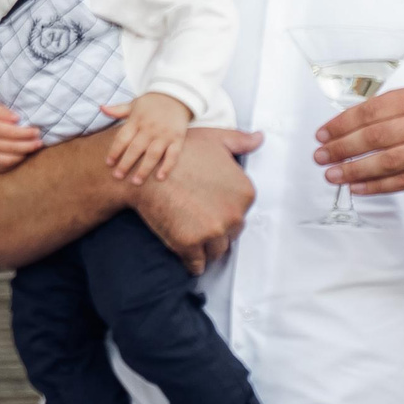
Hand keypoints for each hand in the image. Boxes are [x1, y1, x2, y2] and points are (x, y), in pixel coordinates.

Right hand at [0, 93, 42, 172]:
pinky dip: (14, 163)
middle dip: (28, 145)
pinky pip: (2, 167)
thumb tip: (17, 119)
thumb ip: (2, 111)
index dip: (26, 133)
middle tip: (40, 142)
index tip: (37, 131)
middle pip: (11, 147)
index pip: (10, 132)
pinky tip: (21, 155)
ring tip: (33, 148)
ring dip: (23, 155)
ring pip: (8, 159)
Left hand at [100, 93, 191, 185]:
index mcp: (137, 120)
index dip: (115, 151)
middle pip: (136, 148)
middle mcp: (150, 128)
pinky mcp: (178, 138)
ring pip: (153, 154)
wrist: (177, 95)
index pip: (123, 138)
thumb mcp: (134, 104)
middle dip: (126, 163)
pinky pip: (173, 155)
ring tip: (136, 182)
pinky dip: (167, 166)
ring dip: (144, 169)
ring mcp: (165, 134)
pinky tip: (160, 178)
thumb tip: (101, 108)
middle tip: (118, 176)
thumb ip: (118, 109)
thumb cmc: (151, 103)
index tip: (108, 163)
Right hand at [130, 127, 261, 273]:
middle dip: (217, 230)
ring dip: (206, 248)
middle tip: (197, 220)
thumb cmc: (178, 153)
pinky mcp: (190, 245)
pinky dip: (192, 264)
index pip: (242, 213)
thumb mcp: (216, 140)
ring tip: (190, 236)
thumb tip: (260, 138)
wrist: (144, 170)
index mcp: (246, 193)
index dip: (223, 210)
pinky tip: (186, 256)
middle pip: (231, 234)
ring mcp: (213, 231)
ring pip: (216, 251)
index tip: (209, 207)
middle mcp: (234, 215)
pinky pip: (197, 265)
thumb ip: (241, 141)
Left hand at [316, 86, 403, 195]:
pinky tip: (355, 187)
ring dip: (354, 170)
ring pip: (387, 161)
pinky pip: (400, 181)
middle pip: (376, 136)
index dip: (341, 124)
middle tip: (320, 156)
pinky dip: (374, 185)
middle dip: (342, 148)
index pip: (370, 111)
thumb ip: (384, 112)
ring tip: (331, 174)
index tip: (321, 135)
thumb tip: (338, 128)